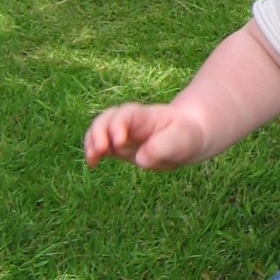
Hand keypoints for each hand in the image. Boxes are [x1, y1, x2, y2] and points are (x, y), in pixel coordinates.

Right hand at [84, 103, 206, 170]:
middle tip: (100, 150)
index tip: (119, 141)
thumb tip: (140, 159)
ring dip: (91, 143)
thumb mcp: (180, 140)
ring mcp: (122, 133)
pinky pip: (100, 146)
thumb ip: (162, 147)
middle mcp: (129, 122)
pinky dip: (93, 153)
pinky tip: (92, 164)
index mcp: (144, 116)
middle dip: (98, 133)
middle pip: (105, 119)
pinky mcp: (118, 147)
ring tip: (92, 160)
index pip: (125, 114)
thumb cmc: (185, 136)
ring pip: (98, 131)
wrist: (188, 139)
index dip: (117, 125)